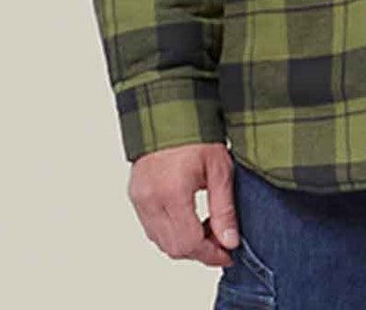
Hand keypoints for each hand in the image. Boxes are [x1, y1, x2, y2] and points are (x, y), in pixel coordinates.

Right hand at [127, 142, 239, 266]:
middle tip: (221, 242)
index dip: (211, 254)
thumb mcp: (220, 168)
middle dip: (200, 251)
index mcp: (172, 192)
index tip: (228, 254)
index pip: (190, 242)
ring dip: (185, 244)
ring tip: (208, 228)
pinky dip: (171, 232)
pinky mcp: (135, 196)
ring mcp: (139, 199)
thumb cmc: (196, 135)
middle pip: (174, 248)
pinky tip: (189, 220)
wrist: (170, 111)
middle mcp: (150, 199)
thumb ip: (224, 208)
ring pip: (161, 242)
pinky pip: (152, 228)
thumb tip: (230, 241)